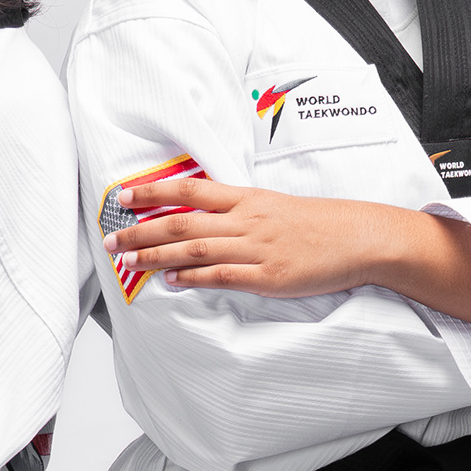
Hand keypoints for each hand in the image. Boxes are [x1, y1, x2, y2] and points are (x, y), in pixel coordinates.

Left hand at [105, 174, 414, 297]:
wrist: (359, 237)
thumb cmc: (317, 224)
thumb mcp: (273, 206)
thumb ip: (236, 211)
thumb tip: (200, 216)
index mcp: (248, 198)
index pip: (190, 190)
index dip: (153, 193)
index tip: (123, 197)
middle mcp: (247, 220)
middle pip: (183, 221)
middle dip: (142, 231)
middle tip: (112, 240)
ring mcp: (256, 249)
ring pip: (196, 249)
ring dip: (157, 256)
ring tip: (129, 262)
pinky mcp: (268, 277)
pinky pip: (223, 276)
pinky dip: (194, 277)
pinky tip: (172, 280)